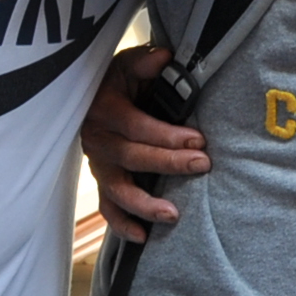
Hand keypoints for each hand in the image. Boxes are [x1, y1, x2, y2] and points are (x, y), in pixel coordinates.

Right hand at [84, 45, 208, 242]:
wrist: (94, 95)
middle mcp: (97, 140)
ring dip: (144, 204)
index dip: (166, 135)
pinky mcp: (101, 181)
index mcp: (104, 110)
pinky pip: (107, 207)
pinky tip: (143, 237)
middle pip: (131, 157)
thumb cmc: (119, 80)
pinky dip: (122, 224)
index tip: (198, 140)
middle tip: (201, 165)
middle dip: (168, 163)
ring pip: (117, 189)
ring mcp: (98, 165)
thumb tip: (163, 58)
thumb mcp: (128, 64)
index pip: (136, 126)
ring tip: (173, 214)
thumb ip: (144, 63)